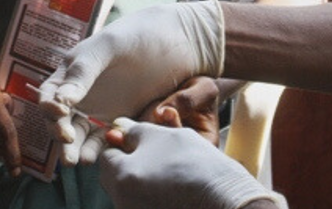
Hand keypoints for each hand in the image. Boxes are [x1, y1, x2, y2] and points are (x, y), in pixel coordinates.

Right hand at [38, 0, 225, 164]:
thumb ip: (83, 72)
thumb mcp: (108, 46)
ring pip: (81, 136)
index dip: (48, 108)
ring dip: (77, 149)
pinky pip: (106, 140)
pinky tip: (103, 156)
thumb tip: (60, 102)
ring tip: (82, 160)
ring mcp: (101, 109)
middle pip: (61, 121)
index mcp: (72, 72)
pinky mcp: (122, 121)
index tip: (60, 114)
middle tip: (68, 145)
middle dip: (60, 135)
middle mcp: (82, 94)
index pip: (49, 96)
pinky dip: (101, 150)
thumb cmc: (138, 35)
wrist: (178, 41)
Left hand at [100, 118, 281, 208]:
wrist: (225, 198)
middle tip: (157, 155)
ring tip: (170, 171)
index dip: (123, 145)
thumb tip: (118, 130)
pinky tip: (175, 188)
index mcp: (120, 178)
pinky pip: (145, 202)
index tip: (141, 141)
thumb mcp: (163, 136)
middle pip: (115, 177)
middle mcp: (122, 201)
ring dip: (143, 178)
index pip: (107, 157)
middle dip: (130, 164)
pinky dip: (154, 194)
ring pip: (130, 190)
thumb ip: (135, 132)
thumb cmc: (194, 162)